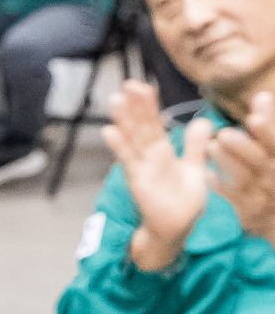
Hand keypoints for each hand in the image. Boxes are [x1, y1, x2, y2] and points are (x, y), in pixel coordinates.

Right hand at [100, 81, 207, 269]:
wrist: (176, 228)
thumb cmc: (183, 202)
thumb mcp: (195, 169)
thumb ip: (195, 146)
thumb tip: (203, 121)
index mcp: (163, 151)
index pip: (154, 123)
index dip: (148, 105)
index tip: (142, 86)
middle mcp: (149, 156)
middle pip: (141, 126)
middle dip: (134, 106)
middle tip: (127, 84)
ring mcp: (142, 167)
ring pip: (132, 138)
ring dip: (123, 120)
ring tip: (115, 100)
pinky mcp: (138, 180)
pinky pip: (128, 160)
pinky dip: (119, 146)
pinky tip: (109, 131)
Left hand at [209, 90, 274, 244]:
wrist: (274, 213)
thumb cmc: (270, 173)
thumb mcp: (272, 149)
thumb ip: (268, 124)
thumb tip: (262, 95)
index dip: (266, 131)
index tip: (254, 118)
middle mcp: (274, 175)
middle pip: (261, 160)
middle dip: (244, 147)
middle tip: (224, 134)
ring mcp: (262, 193)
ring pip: (245, 178)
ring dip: (228, 162)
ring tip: (211, 146)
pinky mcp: (249, 208)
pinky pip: (235, 197)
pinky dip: (222, 185)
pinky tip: (208, 174)